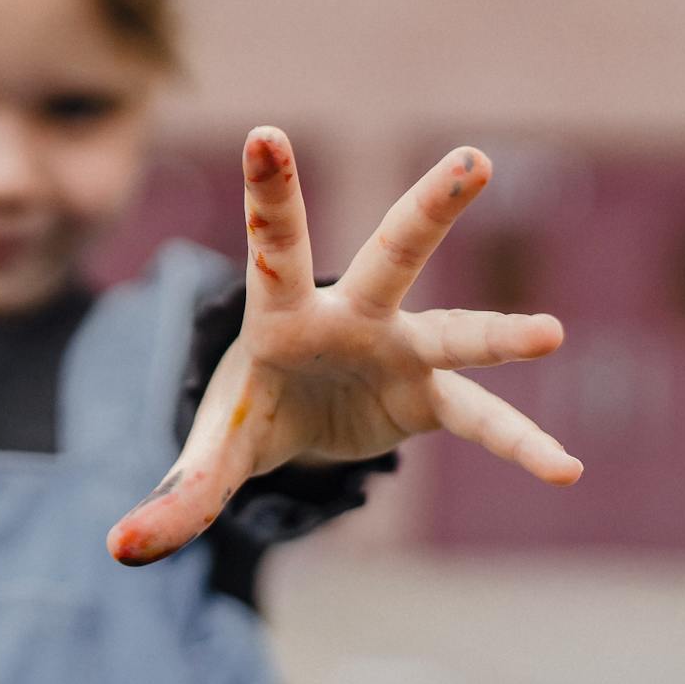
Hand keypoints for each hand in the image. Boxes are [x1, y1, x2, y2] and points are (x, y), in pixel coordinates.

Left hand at [107, 127, 580, 565]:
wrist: (297, 424)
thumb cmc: (250, 409)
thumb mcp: (210, 453)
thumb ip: (175, 496)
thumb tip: (120, 550)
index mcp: (280, 312)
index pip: (271, 246)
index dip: (269, 193)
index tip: (265, 133)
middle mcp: (350, 315)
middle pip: (391, 254)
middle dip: (429, 209)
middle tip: (473, 160)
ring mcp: (398, 349)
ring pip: (455, 333)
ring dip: (499, 336)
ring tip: (550, 333)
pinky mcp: (427, 395)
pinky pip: (480, 420)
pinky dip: (519, 447)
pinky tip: (564, 470)